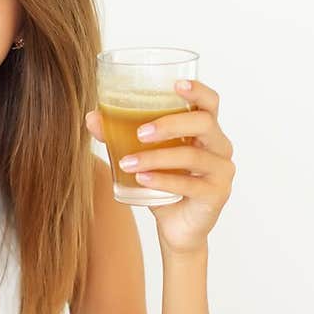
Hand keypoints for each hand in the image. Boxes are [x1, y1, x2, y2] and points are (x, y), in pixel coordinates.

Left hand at [86, 79, 235, 255]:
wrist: (176, 228)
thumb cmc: (163, 185)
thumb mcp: (141, 156)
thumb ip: (119, 135)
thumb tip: (91, 117)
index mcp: (205, 130)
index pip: (210, 102)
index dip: (198, 90)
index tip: (176, 85)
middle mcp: (219, 146)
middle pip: (204, 123)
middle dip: (170, 124)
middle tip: (139, 133)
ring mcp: (221, 171)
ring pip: (193, 156)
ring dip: (157, 158)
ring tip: (128, 163)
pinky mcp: (216, 195)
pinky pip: (190, 184)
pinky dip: (163, 181)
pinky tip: (142, 180)